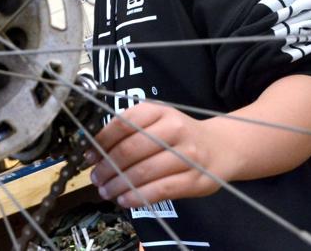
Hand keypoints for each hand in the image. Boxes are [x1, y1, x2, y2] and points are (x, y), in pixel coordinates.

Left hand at [87, 102, 222, 207]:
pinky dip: (138, 196)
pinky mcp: (195, 179)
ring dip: (119, 184)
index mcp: (159, 111)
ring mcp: (187, 155)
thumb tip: (94, 150)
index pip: (124, 123)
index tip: (89, 156)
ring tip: (106, 191)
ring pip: (144, 171)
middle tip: (95, 178)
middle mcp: (174, 129)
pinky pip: (161, 189)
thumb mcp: (156, 121)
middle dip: (108, 166)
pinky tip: (125, 200)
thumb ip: (129, 131)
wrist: (222, 147)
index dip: (102, 141)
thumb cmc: (179, 135)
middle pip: (131, 149)